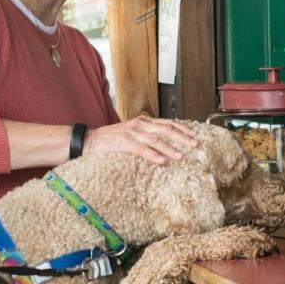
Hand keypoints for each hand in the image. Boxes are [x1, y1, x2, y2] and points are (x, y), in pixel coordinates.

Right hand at [84, 116, 198, 165]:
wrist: (89, 141)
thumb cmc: (112, 141)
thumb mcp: (133, 134)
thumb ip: (148, 137)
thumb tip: (166, 147)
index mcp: (144, 121)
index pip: (169, 123)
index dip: (183, 129)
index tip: (195, 136)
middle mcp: (140, 124)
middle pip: (166, 129)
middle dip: (182, 137)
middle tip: (195, 145)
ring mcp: (132, 133)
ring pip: (156, 139)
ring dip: (170, 148)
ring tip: (181, 156)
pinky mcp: (123, 142)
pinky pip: (141, 149)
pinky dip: (153, 155)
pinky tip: (162, 161)